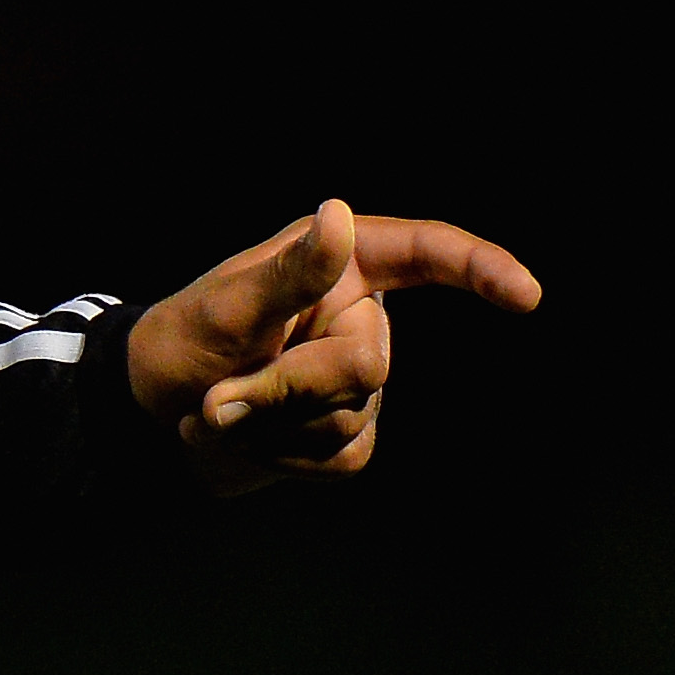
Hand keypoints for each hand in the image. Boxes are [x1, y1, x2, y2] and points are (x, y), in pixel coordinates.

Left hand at [125, 198, 540, 492]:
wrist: (148, 416)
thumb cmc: (181, 342)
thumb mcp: (224, 309)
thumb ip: (290, 276)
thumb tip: (337, 217)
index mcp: (341, 265)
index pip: (429, 255)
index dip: (482, 270)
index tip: (525, 296)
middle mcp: (360, 316)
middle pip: (368, 365)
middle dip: (288, 388)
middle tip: (221, 396)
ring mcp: (360, 379)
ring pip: (351, 418)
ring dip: (272, 426)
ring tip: (221, 409)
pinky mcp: (348, 433)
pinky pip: (341, 458)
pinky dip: (282, 457)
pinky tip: (249, 438)